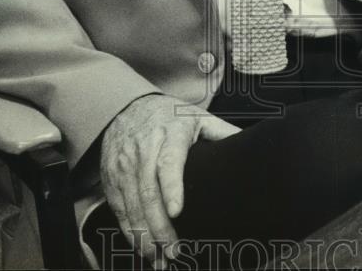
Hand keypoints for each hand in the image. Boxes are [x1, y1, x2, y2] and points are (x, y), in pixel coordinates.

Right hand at [100, 93, 239, 261]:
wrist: (126, 106)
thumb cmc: (169, 115)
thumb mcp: (198, 116)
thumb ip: (223, 132)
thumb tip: (251, 146)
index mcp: (170, 134)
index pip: (168, 163)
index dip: (172, 188)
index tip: (178, 211)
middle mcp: (143, 150)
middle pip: (148, 193)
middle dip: (160, 227)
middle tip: (175, 251)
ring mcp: (124, 164)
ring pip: (132, 205)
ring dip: (144, 236)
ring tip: (160, 259)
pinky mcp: (111, 177)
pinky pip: (118, 209)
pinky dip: (129, 232)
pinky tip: (142, 248)